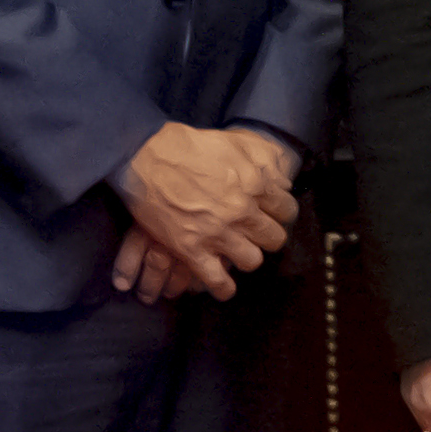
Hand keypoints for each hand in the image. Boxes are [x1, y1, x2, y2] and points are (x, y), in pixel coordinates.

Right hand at [117, 120, 295, 298]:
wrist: (144, 154)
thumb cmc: (187, 145)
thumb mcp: (234, 143)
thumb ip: (261, 160)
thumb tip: (282, 182)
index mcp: (255, 184)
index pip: (286, 210)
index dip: (281, 214)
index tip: (273, 215)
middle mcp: (242, 211)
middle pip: (273, 238)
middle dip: (268, 238)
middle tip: (257, 235)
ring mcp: (217, 232)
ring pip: (251, 260)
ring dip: (247, 258)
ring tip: (239, 254)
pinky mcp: (190, 248)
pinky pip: (216, 279)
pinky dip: (222, 287)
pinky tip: (224, 288)